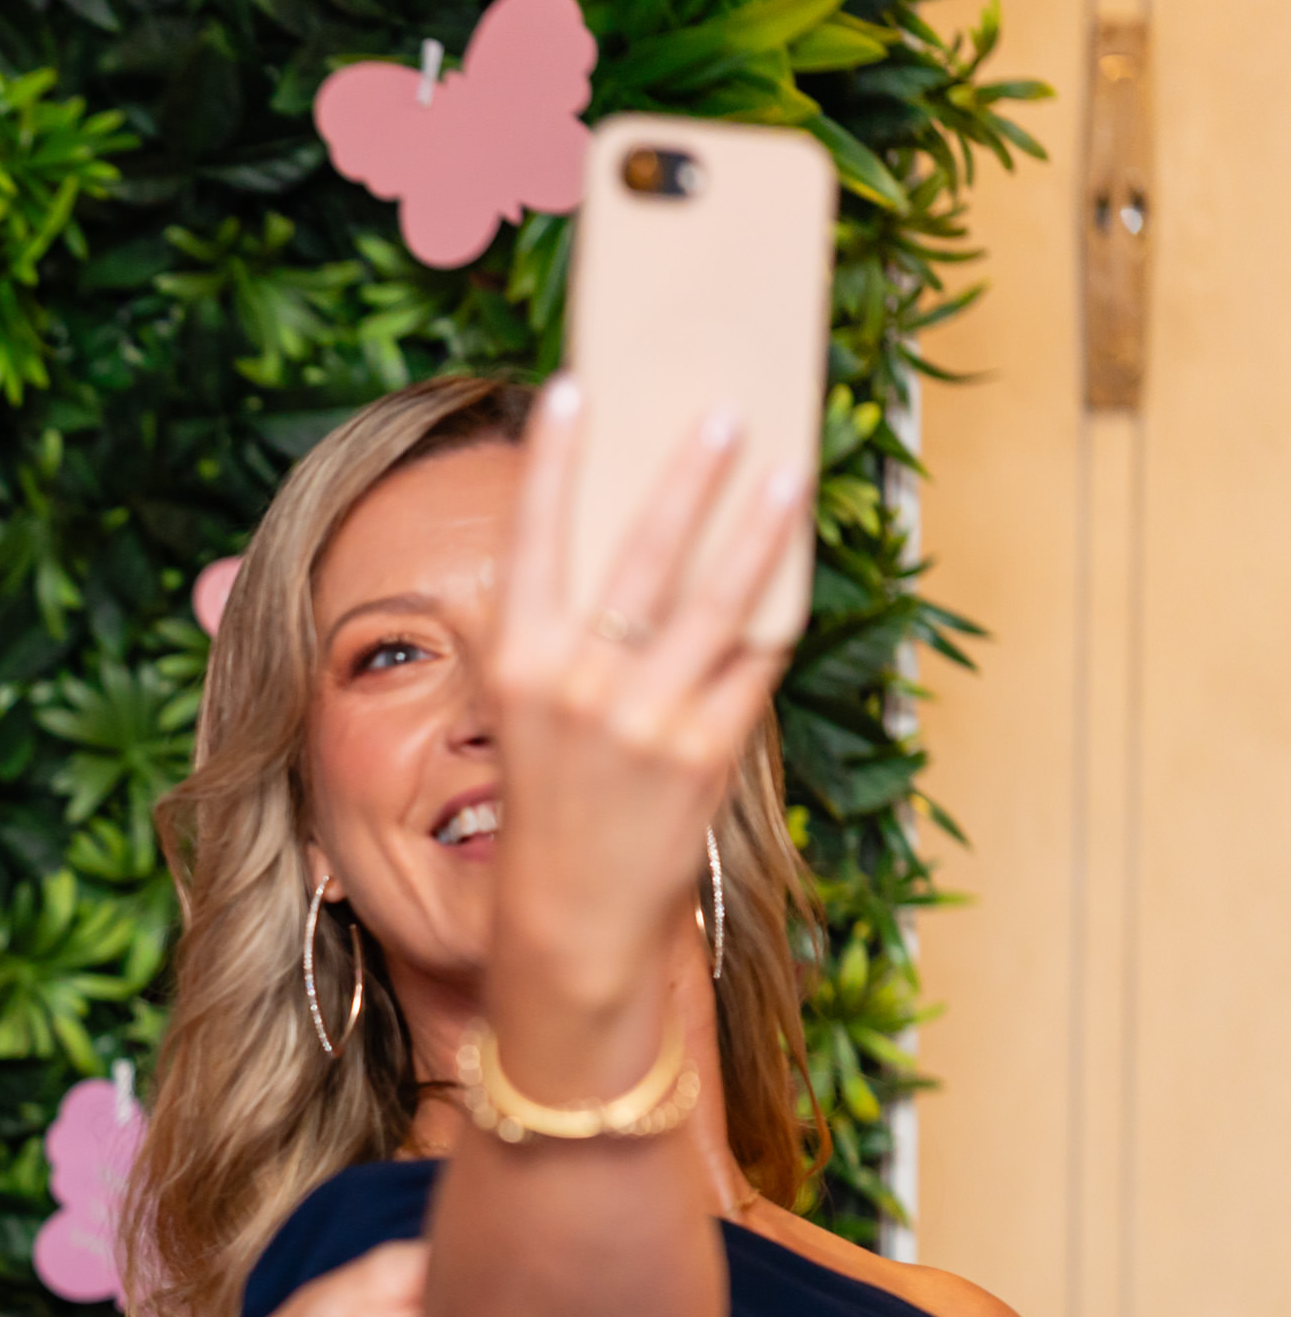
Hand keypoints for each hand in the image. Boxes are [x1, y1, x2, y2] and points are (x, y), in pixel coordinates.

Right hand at [489, 379, 809, 995]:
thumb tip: (644, 550)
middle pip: (644, 552)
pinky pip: (754, 662)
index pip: (535, 540)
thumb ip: (575, 641)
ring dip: (758, 528)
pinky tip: (799, 569)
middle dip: (688, 476)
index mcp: (517, 668)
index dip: (555, 462)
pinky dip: (777, 613)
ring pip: (717, 598)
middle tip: (723, 414)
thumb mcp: (532, 720)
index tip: (572, 393)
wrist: (569, 923)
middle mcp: (578, 687)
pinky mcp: (707, 752)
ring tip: (785, 472)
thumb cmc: (551, 809)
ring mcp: (646, 719)